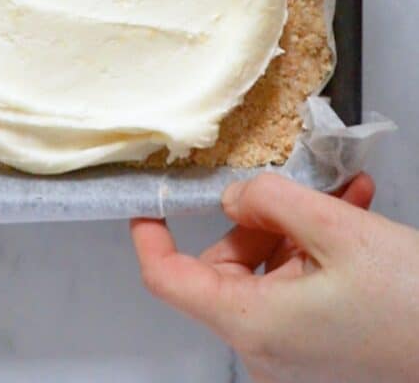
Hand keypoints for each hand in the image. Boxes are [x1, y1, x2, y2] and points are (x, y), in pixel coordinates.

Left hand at [131, 172, 418, 382]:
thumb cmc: (413, 302)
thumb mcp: (335, 229)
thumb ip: (270, 200)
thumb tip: (233, 197)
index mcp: (254, 323)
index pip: (169, 279)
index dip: (151, 236)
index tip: (150, 200)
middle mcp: (266, 348)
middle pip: (225, 267)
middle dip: (256, 219)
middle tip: (296, 190)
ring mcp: (293, 352)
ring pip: (267, 270)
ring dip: (298, 227)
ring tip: (341, 197)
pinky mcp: (318, 348)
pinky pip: (298, 286)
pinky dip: (317, 250)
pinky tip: (351, 213)